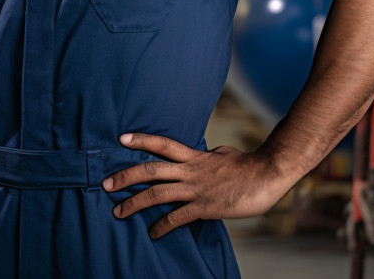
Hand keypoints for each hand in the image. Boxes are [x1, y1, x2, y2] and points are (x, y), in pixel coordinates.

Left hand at [102, 132, 296, 238]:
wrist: (267, 175)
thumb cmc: (248, 165)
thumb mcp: (223, 154)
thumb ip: (208, 156)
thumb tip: (204, 154)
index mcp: (195, 157)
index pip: (163, 144)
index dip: (142, 140)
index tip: (122, 138)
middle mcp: (191, 171)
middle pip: (151, 170)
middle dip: (126, 177)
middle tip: (106, 184)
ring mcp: (196, 189)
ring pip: (158, 194)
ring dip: (134, 203)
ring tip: (118, 211)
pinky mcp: (205, 207)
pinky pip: (177, 217)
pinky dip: (162, 226)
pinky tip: (153, 233)